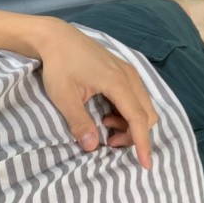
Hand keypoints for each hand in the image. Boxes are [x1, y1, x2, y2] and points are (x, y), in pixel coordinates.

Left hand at [35, 20, 157, 168]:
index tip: (146, 165)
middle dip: (135, 134)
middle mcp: (129, 76)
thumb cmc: (58, 65)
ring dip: (131, 123)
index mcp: (117, 83)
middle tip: (110, 142)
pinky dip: (128, 112)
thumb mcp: (64, 96)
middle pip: (147, 114)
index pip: (138, 118)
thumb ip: (79, 122)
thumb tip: (92, 147)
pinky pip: (137, 97)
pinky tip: (108, 113)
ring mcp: (128, 71)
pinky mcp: (124, 70)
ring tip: (105, 125)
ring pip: (144, 106)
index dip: (143, 143)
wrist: (56, 37)